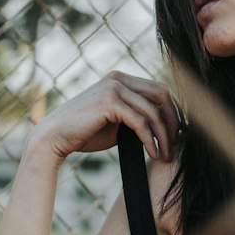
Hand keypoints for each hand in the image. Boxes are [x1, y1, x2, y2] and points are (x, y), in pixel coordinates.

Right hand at [30, 72, 180, 162]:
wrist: (54, 137)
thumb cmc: (86, 133)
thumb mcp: (118, 122)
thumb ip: (138, 117)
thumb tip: (166, 125)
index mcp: (121, 79)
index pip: (159, 90)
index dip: (174, 111)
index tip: (180, 133)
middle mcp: (119, 78)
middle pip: (162, 95)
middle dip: (173, 121)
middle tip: (177, 144)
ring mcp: (114, 87)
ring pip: (153, 110)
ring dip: (164, 135)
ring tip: (166, 155)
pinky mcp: (109, 102)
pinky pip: (140, 122)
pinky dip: (150, 139)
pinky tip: (153, 153)